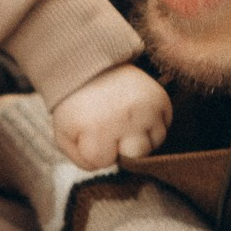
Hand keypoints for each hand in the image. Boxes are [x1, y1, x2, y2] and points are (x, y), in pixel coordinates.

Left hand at [49, 63, 172, 169]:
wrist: (90, 63)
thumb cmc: (76, 103)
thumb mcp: (64, 133)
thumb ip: (81, 159)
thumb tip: (106, 167)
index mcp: (97, 129)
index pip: (104, 162)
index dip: (95, 152)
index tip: (91, 134)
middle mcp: (127, 120)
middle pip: (136, 156)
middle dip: (122, 148)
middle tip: (111, 128)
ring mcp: (147, 109)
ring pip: (155, 143)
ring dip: (141, 138)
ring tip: (125, 121)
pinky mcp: (161, 98)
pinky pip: (166, 125)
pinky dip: (154, 124)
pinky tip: (137, 114)